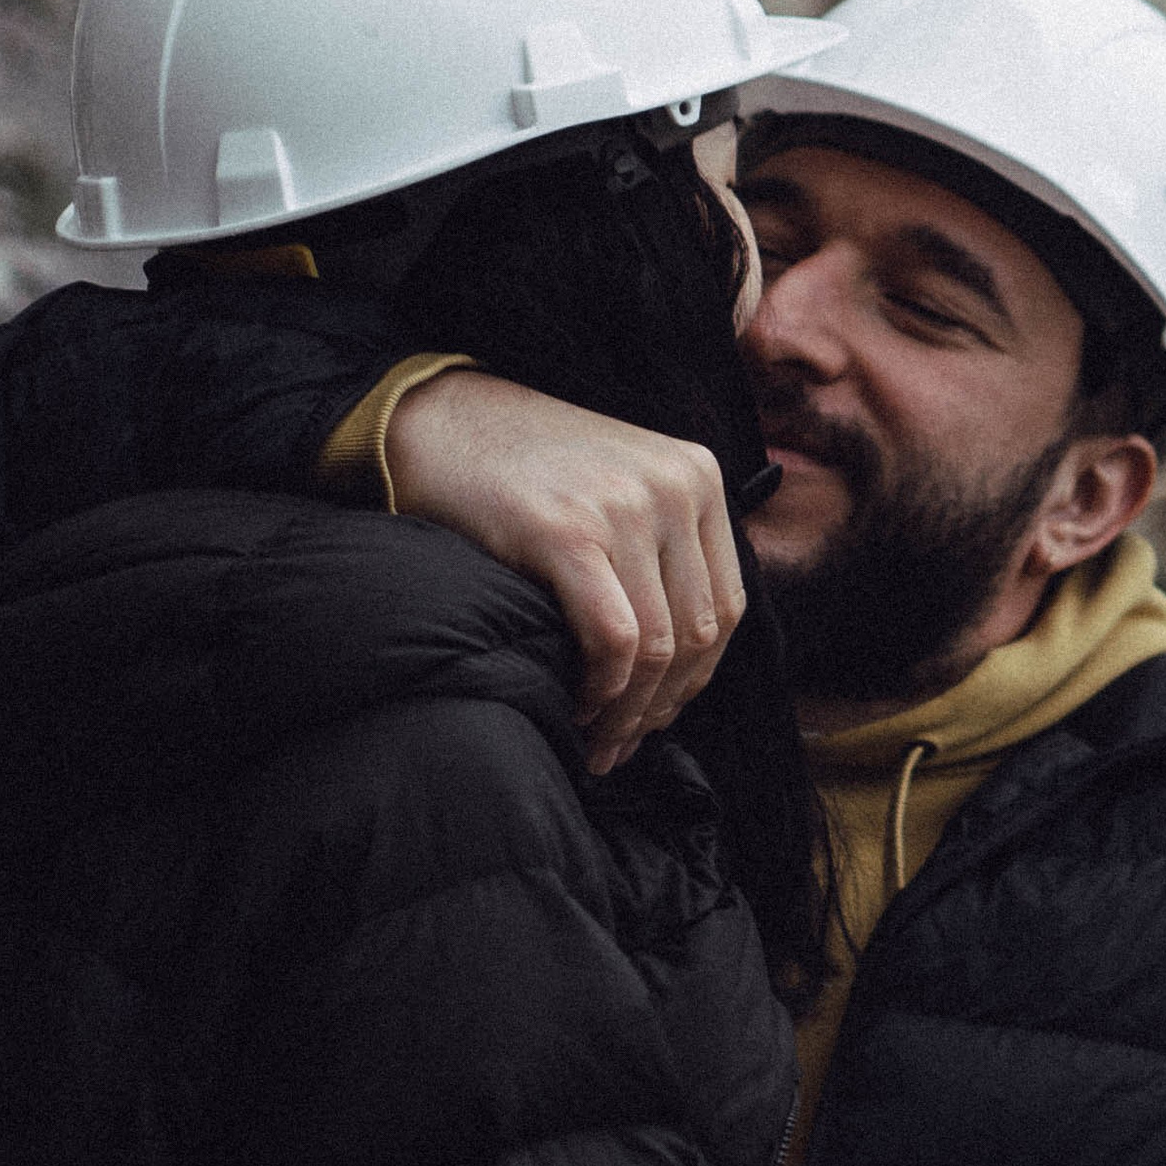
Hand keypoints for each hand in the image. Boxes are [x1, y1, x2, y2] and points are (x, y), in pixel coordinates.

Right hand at [385, 372, 744, 762]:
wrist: (438, 421)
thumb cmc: (524, 469)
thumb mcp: (622, 484)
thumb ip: (663, 546)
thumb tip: (682, 661)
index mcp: (699, 476)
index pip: (727, 604)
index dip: (695, 677)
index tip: (659, 714)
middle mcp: (675, 487)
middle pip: (698, 633)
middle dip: (662, 705)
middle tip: (624, 745)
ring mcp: (625, 507)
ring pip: (658, 646)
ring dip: (630, 711)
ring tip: (599, 741)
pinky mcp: (567, 533)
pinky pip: (613, 639)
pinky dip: (602, 689)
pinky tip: (578, 705)